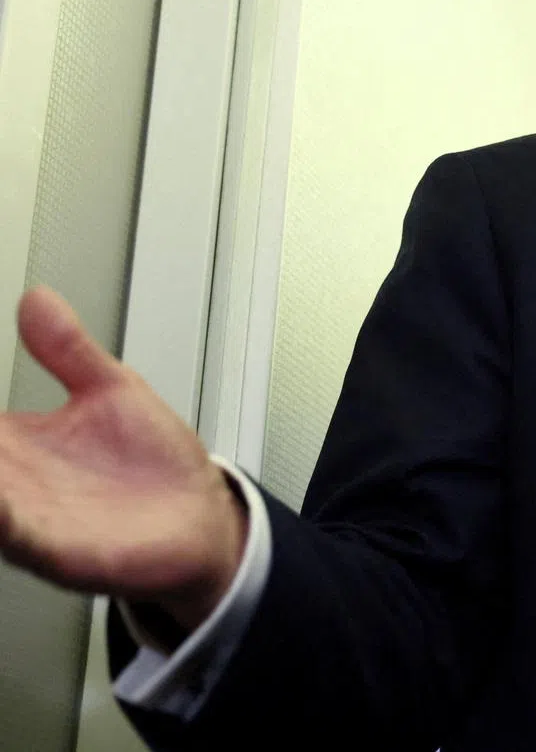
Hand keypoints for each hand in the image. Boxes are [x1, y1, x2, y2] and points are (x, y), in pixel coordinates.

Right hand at [0, 287, 248, 632]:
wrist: (201, 519)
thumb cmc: (152, 463)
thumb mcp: (111, 389)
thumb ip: (67, 348)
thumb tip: (36, 298)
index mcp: (16, 445)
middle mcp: (12, 486)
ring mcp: (31, 521)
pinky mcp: (61, 552)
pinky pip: (20, 538)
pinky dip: (6, 520)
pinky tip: (1, 502)